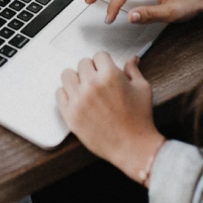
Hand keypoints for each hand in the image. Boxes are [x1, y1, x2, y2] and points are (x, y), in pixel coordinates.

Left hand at [56, 52, 164, 181]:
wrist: (132, 147)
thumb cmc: (140, 119)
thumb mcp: (142, 89)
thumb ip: (133, 71)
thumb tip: (132, 59)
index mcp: (110, 75)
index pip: (99, 55)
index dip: (104, 62)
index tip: (105, 69)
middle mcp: (92, 84)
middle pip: (82, 63)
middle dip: (91, 70)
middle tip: (98, 81)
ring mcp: (78, 99)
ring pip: (67, 75)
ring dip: (76, 79)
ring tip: (85, 88)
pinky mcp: (70, 114)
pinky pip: (59, 93)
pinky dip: (67, 94)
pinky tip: (77, 99)